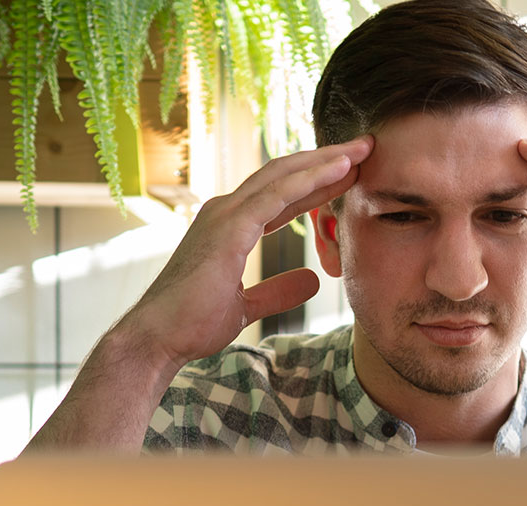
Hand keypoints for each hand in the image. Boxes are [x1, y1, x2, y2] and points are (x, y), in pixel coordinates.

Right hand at [119, 137, 373, 369]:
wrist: (159, 338)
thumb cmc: (193, 323)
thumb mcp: (248, 306)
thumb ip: (277, 290)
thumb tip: (311, 280)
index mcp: (231, 225)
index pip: (283, 195)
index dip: (318, 182)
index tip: (352, 173)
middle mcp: (226, 210)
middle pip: (286, 174)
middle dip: (327, 159)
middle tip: (366, 147)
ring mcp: (225, 214)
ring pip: (284, 175)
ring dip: (326, 160)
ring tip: (362, 149)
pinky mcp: (230, 227)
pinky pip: (277, 194)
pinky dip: (310, 178)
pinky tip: (340, 169)